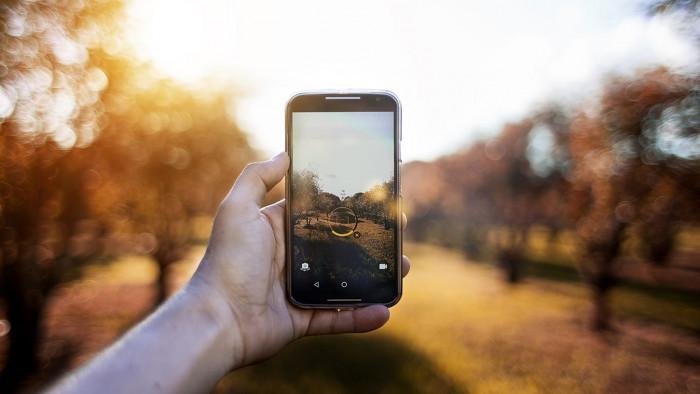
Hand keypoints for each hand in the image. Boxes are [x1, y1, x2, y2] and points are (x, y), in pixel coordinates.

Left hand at [190, 152, 409, 367]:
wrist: (217, 319)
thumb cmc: (226, 261)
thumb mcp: (237, 209)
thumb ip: (257, 177)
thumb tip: (284, 152)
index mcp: (278, 232)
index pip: (318, 214)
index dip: (345, 206)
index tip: (373, 199)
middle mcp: (290, 259)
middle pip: (338, 247)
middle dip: (368, 240)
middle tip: (396, 231)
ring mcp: (298, 290)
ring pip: (346, 282)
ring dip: (375, 278)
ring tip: (402, 268)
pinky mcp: (303, 319)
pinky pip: (338, 318)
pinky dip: (362, 317)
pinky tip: (385, 311)